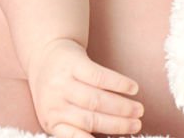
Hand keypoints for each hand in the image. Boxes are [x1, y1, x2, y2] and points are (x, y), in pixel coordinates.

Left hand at [27, 38, 142, 137]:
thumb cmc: (57, 90)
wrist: (44, 54)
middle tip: (136, 125)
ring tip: (138, 110)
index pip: (74, 136)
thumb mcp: (57, 113)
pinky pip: (98, 76)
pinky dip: (118, 83)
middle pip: (90, 119)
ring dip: (121, 107)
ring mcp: (62, 82)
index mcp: (51, 120)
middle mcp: (53, 102)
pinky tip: (132, 88)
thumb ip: (75, 128)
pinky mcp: (72, 62)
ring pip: (96, 99)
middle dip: (117, 124)